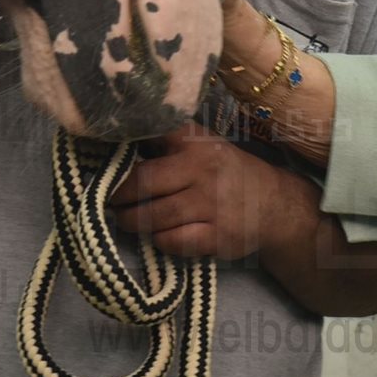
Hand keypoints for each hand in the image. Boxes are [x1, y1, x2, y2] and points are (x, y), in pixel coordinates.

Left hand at [107, 121, 287, 260]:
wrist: (274, 205)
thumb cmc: (225, 172)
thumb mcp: (202, 146)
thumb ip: (166, 142)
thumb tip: (117, 140)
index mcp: (196, 143)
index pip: (153, 135)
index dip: (123, 147)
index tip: (102, 159)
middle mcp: (203, 171)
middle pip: (143, 182)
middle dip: (117, 195)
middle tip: (106, 200)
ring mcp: (211, 205)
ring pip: (154, 216)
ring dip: (131, 221)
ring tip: (124, 219)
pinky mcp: (217, 237)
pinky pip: (173, 241)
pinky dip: (158, 240)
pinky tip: (156, 235)